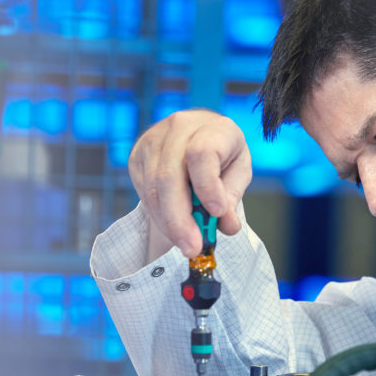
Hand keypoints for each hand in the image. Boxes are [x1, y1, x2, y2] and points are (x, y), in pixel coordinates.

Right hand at [129, 109, 251, 259]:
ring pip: (153, 188)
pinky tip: (173, 227)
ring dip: (168, 223)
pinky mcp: (138, 155)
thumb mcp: (238, 173)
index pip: (202, 154)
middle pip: (170, 177)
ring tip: (185, 243)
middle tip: (191, 247)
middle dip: (180, 219)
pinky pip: (143, 192)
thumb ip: (232, 197)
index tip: (216, 213)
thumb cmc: (224, 156)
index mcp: (214, 128)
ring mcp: (153, 140)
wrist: (200, 136)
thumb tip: (227, 225)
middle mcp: (180, 128)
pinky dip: (159, 216)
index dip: (207, 186)